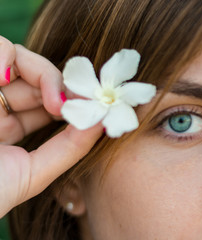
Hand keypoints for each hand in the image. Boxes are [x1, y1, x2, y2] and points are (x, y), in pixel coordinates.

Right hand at [0, 36, 101, 217]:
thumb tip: (102, 122)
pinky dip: (5, 56)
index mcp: (8, 130)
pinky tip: (8, 78)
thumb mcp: (32, 175)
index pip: (46, 104)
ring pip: (18, 59)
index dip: (69, 101)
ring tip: (54, 101)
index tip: (88, 109)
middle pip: (37, 80)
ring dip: (43, 74)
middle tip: (73, 104)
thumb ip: (69, 149)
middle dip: (61, 87)